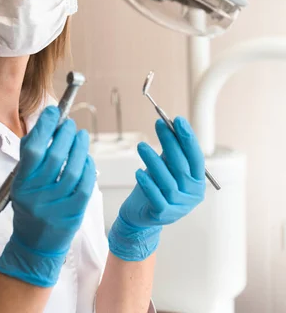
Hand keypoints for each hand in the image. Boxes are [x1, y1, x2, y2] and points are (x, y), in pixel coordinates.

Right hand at [0, 106, 95, 286]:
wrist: (35, 245)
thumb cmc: (30, 205)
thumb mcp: (22, 181)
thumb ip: (30, 153)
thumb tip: (45, 124)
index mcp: (21, 185)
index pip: (33, 150)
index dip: (44, 127)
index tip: (53, 112)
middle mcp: (36, 196)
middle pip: (55, 157)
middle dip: (65, 134)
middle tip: (69, 124)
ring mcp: (55, 207)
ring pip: (72, 170)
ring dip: (79, 147)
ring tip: (81, 135)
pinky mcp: (73, 214)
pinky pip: (85, 186)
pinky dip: (88, 167)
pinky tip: (86, 158)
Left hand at [108, 116, 205, 260]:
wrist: (141, 214)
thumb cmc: (156, 186)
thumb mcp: (166, 167)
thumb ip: (170, 151)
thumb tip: (169, 124)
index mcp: (198, 182)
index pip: (196, 158)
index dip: (188, 139)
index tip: (178, 120)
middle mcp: (192, 195)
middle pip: (182, 167)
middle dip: (170, 143)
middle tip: (159, 125)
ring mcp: (179, 207)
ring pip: (167, 182)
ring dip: (154, 161)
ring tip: (141, 146)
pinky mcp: (163, 215)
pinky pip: (156, 197)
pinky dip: (148, 184)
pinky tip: (139, 172)